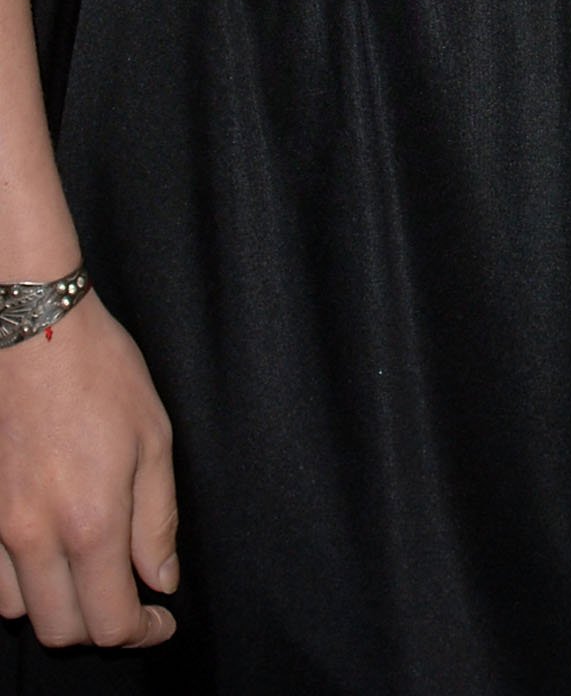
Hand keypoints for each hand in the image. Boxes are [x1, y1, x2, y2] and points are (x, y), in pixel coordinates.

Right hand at [0, 294, 177, 647]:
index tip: (161, 618)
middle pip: (61, 631)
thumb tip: (161, 579)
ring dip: (57, 607)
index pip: (111, 621)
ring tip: (87, 575)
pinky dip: (21, 584)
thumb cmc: (100, 372)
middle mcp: (36, 537)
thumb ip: (158, 520)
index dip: (143, 631)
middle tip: (129, 599)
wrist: (33, 329)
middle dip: (101, 628)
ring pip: (20, 612)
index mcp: (91, 521)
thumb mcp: (154, 437)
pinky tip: (47, 555)